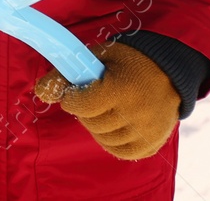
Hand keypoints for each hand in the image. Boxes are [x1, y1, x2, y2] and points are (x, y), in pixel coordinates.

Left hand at [34, 40, 179, 159]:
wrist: (169, 70)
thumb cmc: (127, 60)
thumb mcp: (96, 57)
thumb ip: (66, 73)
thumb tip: (40, 91)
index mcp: (121, 89)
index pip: (82, 106)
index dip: (72, 99)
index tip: (74, 93)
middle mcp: (136, 113)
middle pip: (92, 123)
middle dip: (84, 111)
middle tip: (91, 98)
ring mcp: (147, 131)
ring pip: (104, 140)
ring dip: (97, 126)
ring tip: (104, 109)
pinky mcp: (153, 143)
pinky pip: (122, 152)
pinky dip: (112, 141)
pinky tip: (113, 125)